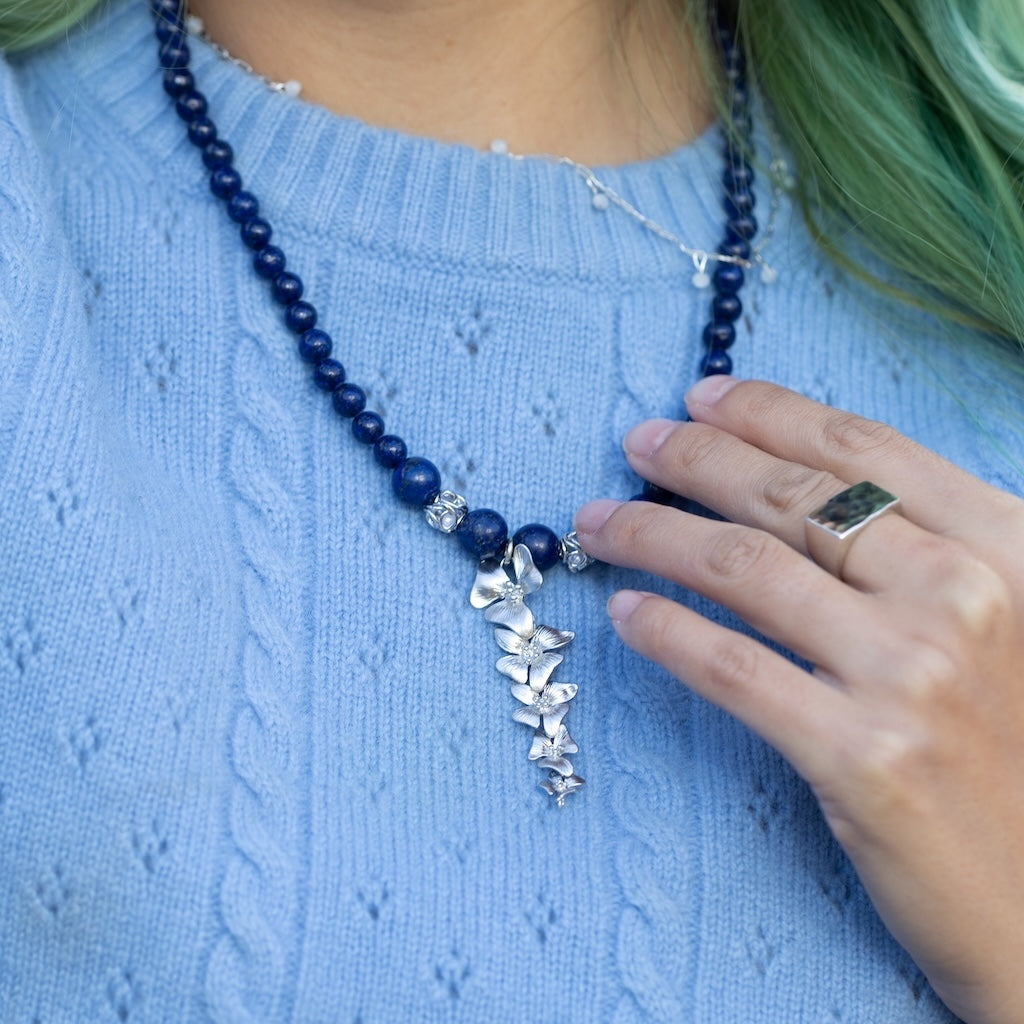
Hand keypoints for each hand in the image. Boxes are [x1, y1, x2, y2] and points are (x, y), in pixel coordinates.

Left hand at [574, 376, 1023, 1023]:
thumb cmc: (1021, 749)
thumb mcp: (1009, 622)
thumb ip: (927, 551)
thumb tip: (801, 487)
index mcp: (1006, 547)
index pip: (861, 448)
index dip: (767, 412)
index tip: (700, 398)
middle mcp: (961, 596)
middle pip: (792, 496)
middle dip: (696, 458)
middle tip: (637, 443)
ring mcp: (910, 676)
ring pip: (744, 570)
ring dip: (652, 533)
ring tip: (600, 522)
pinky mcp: (861, 758)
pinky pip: (733, 669)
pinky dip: (665, 631)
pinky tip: (624, 612)